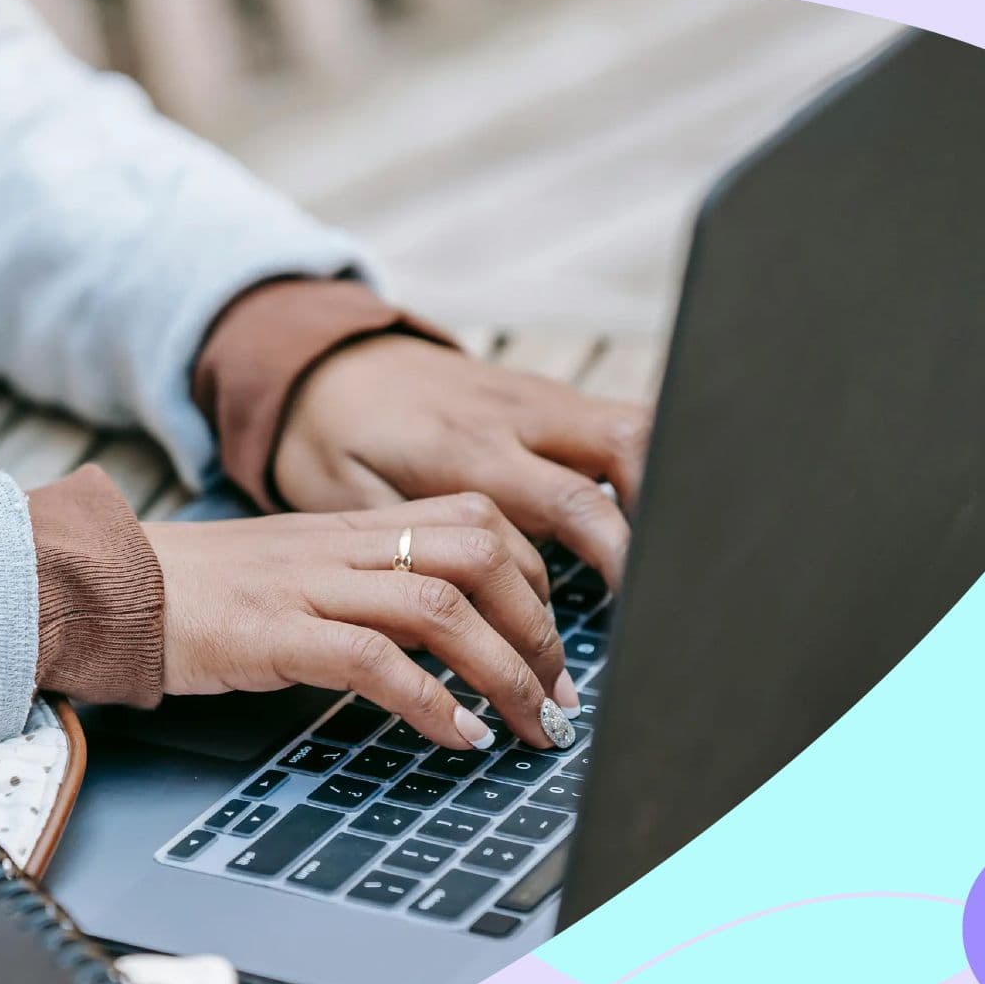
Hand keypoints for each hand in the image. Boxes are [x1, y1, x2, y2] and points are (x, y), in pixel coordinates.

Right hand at [143, 494, 578, 748]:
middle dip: (538, 629)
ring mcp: (308, 585)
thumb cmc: (206, 588)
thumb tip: (450, 630)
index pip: (478, 521)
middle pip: (478, 555)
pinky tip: (459, 735)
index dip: (534, 579)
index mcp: (356, 525)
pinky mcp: (272, 632)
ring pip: (441, 608)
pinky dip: (431, 703)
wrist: (109, 585)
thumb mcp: (303, 566)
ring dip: (504, 672)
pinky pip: (372, 660)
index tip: (554, 642)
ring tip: (529, 723)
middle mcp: (343, 545)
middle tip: (560, 694)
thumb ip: (371, 580)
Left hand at [274, 336, 650, 588]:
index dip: (615, 560)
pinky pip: (613, 421)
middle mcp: (515, 417)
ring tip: (657, 559)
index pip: (569, 504)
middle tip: (650, 593)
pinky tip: (641, 516)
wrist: (326, 364)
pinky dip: (639, 467)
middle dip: (653, 522)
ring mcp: (536, 399)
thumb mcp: (345, 501)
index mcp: (467, 450)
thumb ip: (412, 547)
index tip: (621, 619)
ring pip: (633, 426)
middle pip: (625, 450)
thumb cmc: (329, 440)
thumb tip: (460, 618)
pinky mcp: (544, 395)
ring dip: (659, 488)